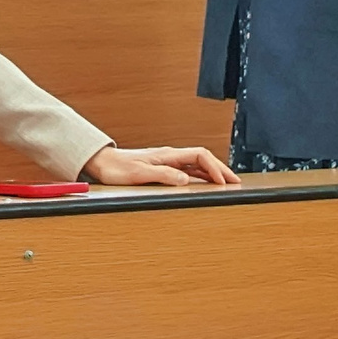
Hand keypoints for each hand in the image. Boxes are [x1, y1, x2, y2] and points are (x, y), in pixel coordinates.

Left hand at [80, 145, 239, 186]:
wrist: (102, 163)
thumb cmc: (116, 169)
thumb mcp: (139, 174)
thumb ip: (163, 175)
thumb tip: (186, 179)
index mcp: (167, 155)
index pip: (200, 155)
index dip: (215, 168)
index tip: (223, 181)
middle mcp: (169, 156)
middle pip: (203, 158)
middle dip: (221, 169)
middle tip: (236, 182)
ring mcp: (166, 161)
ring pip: (197, 164)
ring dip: (212, 173)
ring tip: (226, 183)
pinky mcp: (161, 167)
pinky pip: (188, 169)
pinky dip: (201, 175)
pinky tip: (204, 183)